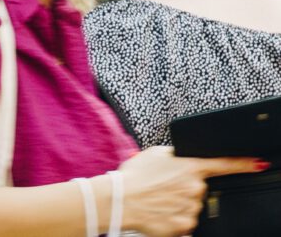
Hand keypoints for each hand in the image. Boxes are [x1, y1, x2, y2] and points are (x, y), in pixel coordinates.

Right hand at [119, 146, 264, 236]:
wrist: (119, 201)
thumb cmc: (133, 176)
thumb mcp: (154, 154)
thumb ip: (176, 155)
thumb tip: (184, 160)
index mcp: (190, 167)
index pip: (225, 164)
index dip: (245, 163)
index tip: (259, 163)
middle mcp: (196, 188)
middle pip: (200, 188)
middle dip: (185, 188)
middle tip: (163, 187)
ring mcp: (193, 208)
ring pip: (193, 206)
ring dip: (179, 204)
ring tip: (158, 200)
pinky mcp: (186, 226)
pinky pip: (186, 221)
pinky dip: (175, 218)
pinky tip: (160, 212)